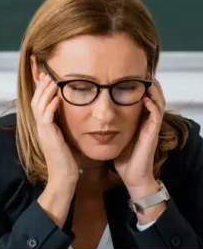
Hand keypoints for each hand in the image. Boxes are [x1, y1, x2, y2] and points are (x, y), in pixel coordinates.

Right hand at [32, 73, 78, 185]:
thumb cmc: (67, 160)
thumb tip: (70, 116)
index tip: (46, 77)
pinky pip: (46, 117)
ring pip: (38, 106)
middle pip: (35, 101)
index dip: (41, 90)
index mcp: (44, 127)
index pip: (38, 104)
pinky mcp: (48, 136)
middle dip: (41, 86)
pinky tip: (57, 97)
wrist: (63, 177)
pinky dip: (51, 106)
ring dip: (45, 92)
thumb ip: (64, 126)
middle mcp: (40, 127)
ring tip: (52, 80)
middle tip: (47, 74)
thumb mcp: (65, 138)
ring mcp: (43, 132)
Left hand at [113, 79, 165, 198]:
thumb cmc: (123, 157)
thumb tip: (91, 115)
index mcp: (138, 120)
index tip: (130, 75)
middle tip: (142, 73)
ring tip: (146, 81)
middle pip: (153, 96)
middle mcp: (147, 121)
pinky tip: (145, 99)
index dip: (138, 87)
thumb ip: (108, 125)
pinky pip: (156, 116)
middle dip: (148, 84)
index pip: (142, 98)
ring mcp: (151, 127)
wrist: (131, 175)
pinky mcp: (152, 133)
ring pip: (158, 102)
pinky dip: (152, 106)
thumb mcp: (113, 136)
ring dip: (153, 91)